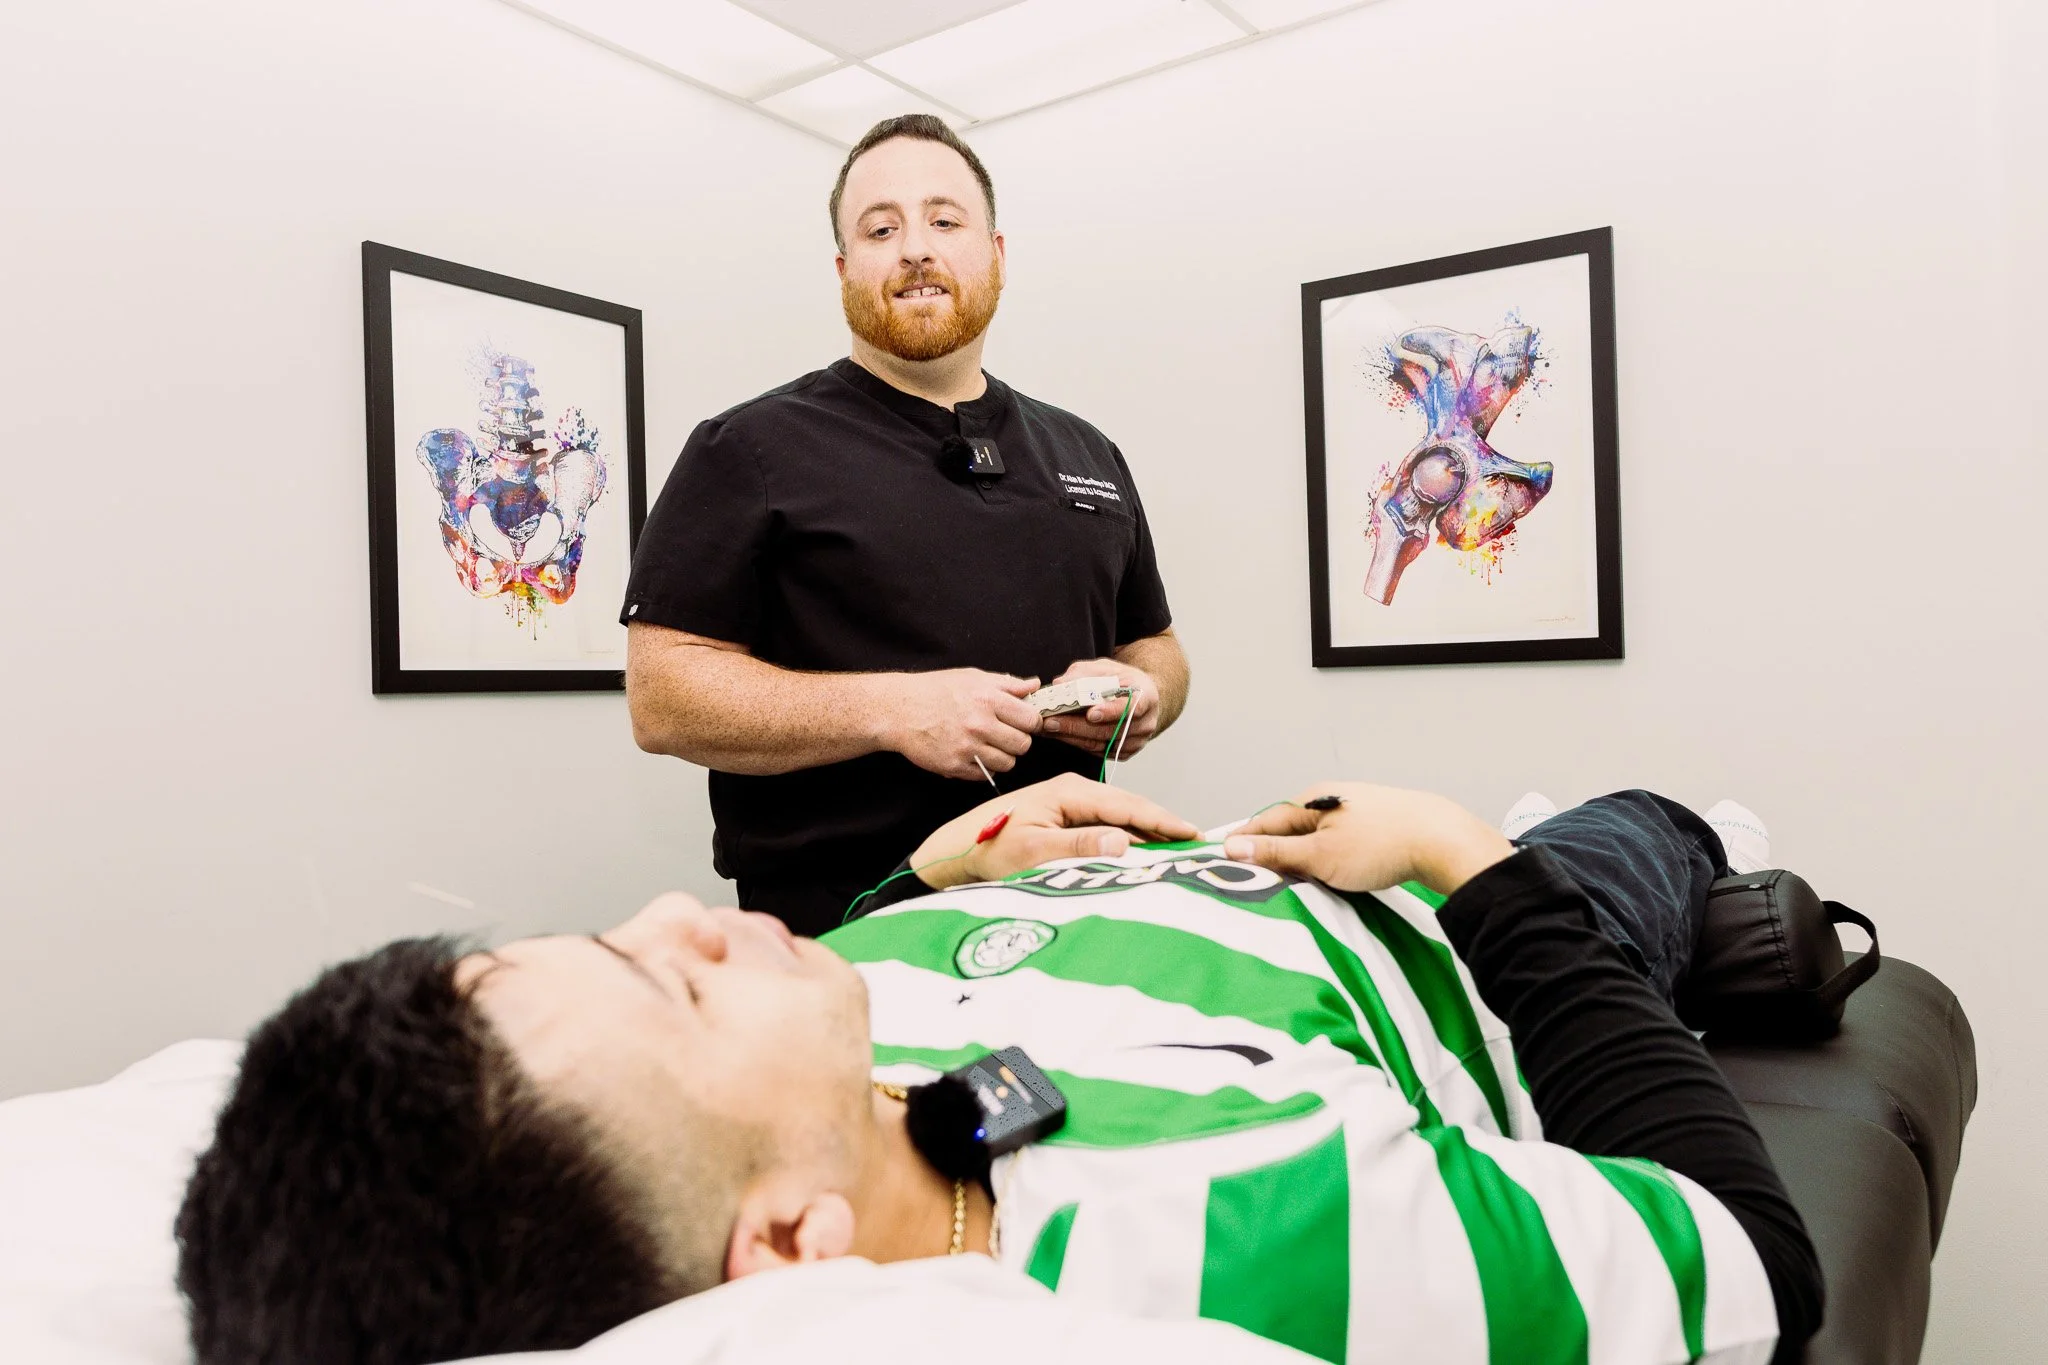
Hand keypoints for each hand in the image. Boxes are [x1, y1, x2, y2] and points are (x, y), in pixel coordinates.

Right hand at [880, 669, 1040, 781]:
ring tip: (989, 745)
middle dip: (1018, 740)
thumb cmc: (936, 690)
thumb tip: (1035, 685)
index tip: (1024, 722)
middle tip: (1006, 735)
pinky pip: (986, 775)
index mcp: (988, 699)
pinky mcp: (954, 766)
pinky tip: (974, 753)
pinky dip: (984, 767)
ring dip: (1002, 756)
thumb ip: (1007, 684)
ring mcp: (966, 748)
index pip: (1031, 720)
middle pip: (1023, 745)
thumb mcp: (973, 678)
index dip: (1031, 722)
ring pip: (1007, 763)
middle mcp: (979, 725)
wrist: (899, 710)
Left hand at [909, 773, 1200, 889]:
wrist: (959, 847)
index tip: (1192, 833)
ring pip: (1120, 816)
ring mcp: (1071, 801)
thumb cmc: (991, 847)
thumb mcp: (1034, 850)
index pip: (1126, 805)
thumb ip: (1078, 845)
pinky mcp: (1067, 815)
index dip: (1162, 820)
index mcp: (1069, 791)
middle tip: (1197, 843)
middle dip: (1163, 824)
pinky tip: (1144, 850)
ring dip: (1148, 831)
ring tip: (1179, 848)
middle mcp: (1074, 790)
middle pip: (1130, 807)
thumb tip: (1124, 841)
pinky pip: (1106, 824)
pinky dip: (1128, 836)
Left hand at [1040, 658, 1159, 759]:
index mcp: (1147, 697)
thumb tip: (1060, 683)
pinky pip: (1097, 751)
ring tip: (1047, 728)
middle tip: (1051, 721)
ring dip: (1071, 737)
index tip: (1090, 714)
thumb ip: (1084, 673)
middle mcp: (1146, 723)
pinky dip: (1076, 743)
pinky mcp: (1124, 753)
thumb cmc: (1122, 680)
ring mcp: (1136, 741)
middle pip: (1110, 730)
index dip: (1111, 712)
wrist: (1139, 698)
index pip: (1132, 708)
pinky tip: (1059, 734)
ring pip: (1100, 744)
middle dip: (1077, 726)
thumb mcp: (1106, 668)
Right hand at [1221, 782, 1513, 896]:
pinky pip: (1338, 845)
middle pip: (1290, 829)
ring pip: (1316, 839)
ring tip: (1291, 884)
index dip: (1244, 842)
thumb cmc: (1381, 846)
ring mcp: (1356, 812)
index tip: (1223, 860)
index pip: (1265, 821)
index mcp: (1312, 799)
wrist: (1443, 842)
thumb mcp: (1319, 855)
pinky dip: (1327, 861)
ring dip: (1302, 860)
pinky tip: (1330, 877)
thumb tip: (1234, 847)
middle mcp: (1332, 799)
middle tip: (1252, 880)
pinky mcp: (1376, 827)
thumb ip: (1276, 853)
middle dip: (1272, 854)